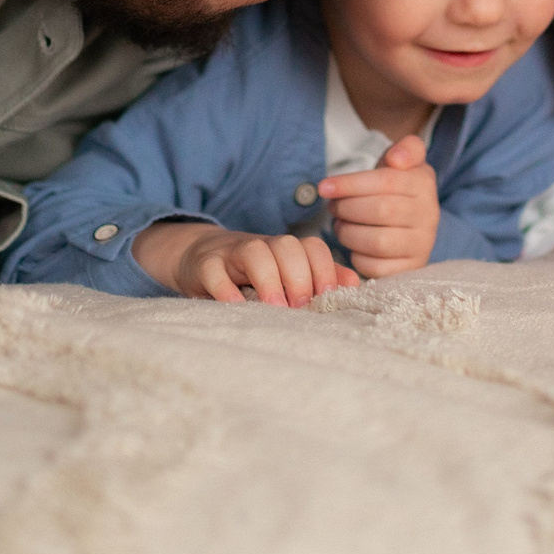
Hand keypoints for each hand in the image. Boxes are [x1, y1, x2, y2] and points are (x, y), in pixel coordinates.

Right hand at [134, 223, 357, 304]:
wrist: (200, 258)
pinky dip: (225, 289)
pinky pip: (214, 271)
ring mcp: (231, 252)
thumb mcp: (286, 275)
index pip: (313, 247)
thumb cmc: (251, 276)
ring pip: (254, 251)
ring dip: (269, 280)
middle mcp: (262, 245)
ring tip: (275, 308)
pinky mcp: (204, 265)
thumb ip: (320, 279)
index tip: (325, 298)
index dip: (324, 270)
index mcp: (286, 249)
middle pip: (287, 246)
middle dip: (300, 276)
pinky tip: (235, 307)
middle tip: (300, 308)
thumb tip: (354, 285)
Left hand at [318, 135, 440, 278]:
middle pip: (381, 210)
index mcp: (425, 184)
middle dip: (347, 208)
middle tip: (332, 207)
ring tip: (340, 225)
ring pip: (378, 242)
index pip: (386, 181)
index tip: (323, 187)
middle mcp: (429, 215)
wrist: (412, 224)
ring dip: (348, 233)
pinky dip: (358, 257)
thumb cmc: (397, 189)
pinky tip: (354, 246)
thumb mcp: (403, 162)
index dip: (350, 184)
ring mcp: (422, 245)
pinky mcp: (410, 269)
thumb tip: (397, 159)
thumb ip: (406, 149)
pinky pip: (378, 267)